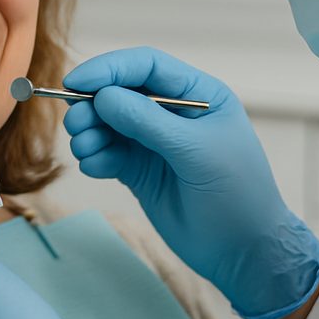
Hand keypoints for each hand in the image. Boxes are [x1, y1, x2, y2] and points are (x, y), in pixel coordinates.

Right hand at [64, 47, 318, 318]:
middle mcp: (172, 113)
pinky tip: (96, 168)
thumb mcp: (197, 151)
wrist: (242, 252)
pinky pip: (107, 153)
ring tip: (86, 150)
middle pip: (120, 93)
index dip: (109, 69)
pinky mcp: (139, 171)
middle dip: (93, 105)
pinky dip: (95, 157)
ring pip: (108, 123)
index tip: (76, 83)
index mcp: (197, 94)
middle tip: (77, 125)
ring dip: (90, 133)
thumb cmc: (236, 194)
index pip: (146, 66)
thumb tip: (102, 96)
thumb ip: (148, 122)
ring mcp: (153, 142)